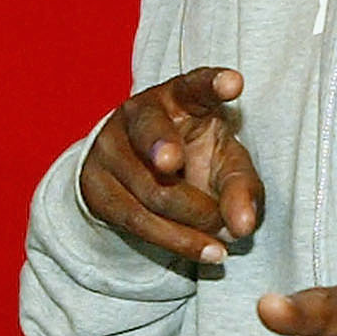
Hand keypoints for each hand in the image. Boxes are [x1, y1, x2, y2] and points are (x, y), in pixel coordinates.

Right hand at [79, 67, 264, 264]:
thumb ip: (241, 187)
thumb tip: (242, 226)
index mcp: (177, 97)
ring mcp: (109, 148)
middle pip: (151, 132)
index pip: (194, 86)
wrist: (139, 175)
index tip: (233, 83)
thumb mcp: (224, 162)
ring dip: (195, 221)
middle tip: (173, 163)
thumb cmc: (195, 159)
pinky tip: (207, 252)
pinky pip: (137, 220)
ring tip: (225, 239)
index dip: (212, 83)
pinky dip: (177, 241)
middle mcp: (138, 113)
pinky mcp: (94, 185)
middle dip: (161, 145)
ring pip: (152, 191)